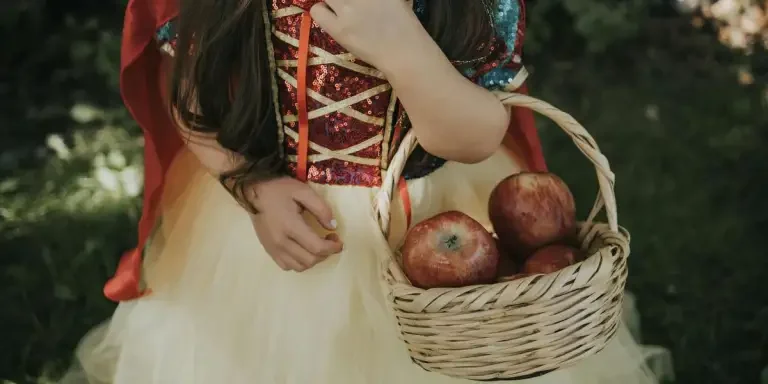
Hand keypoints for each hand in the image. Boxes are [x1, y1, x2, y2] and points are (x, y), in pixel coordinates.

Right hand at [248, 177, 343, 271]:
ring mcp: (273, 248)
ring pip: (299, 267)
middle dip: (326, 254)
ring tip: (318, 245)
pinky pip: (287, 266)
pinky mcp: (268, 250)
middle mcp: (280, 242)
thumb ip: (321, 209)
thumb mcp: (303, 191)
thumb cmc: (279, 189)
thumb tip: (333, 227)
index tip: (339, 240)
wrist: (252, 191)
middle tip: (330, 240)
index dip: (333, 247)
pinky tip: (303, 250)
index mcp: (290, 226)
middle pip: (310, 260)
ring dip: (313, 260)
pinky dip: (299, 262)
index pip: (317, 247)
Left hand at [310, 0, 430, 70]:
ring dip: (331, 0)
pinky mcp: (339, 28)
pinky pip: (317, 10)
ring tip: (337, 6)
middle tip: (344, 3)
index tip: (354, 2)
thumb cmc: (405, 25)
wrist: (404, 52)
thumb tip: (366, 0)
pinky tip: (331, 16)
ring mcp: (348, 9)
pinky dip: (321, 10)